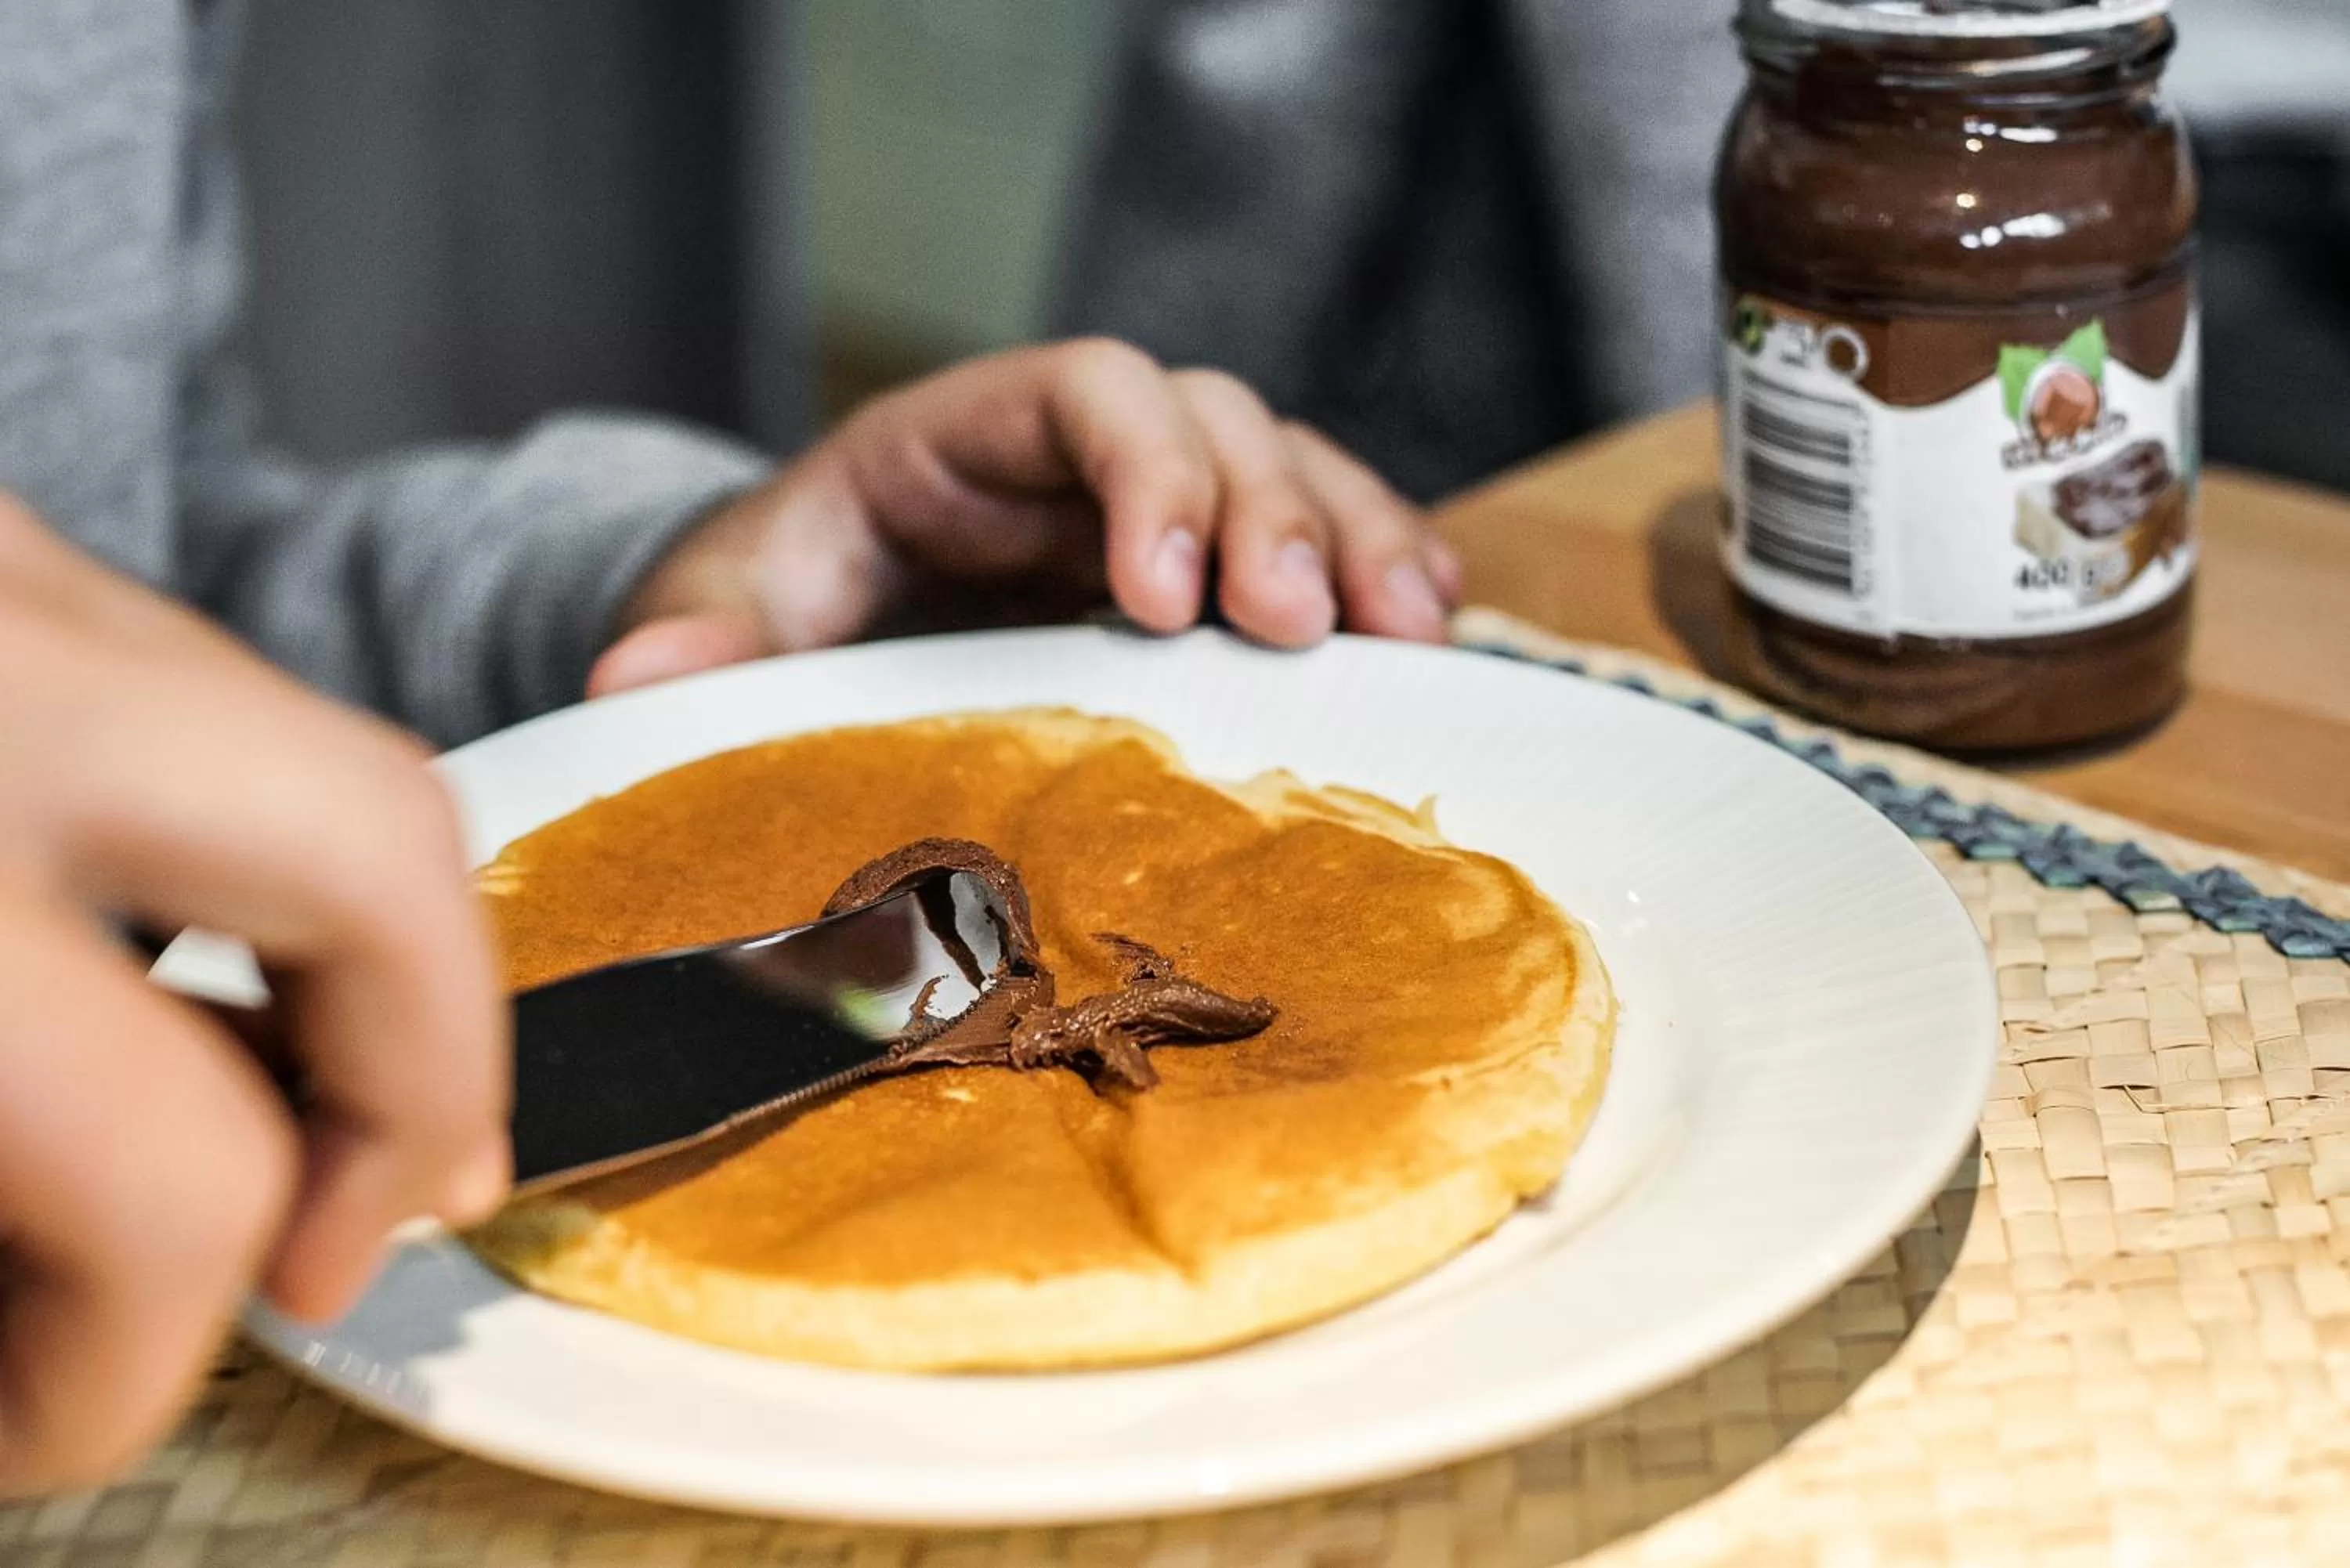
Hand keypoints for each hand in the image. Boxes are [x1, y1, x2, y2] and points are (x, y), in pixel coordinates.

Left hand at [0, 496, 508, 1493]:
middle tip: (334, 1232)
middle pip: (388, 867)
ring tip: (285, 1108)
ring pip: (330, 761)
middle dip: (412, 1095)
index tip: (61, 1417)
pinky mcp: (4, 539)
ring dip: (357, 966)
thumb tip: (40, 1338)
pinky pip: (209, 704)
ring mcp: (13, 565)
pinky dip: (246, 853)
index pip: (171, 1175)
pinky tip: (168, 953)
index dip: (131, 1371)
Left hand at [590, 339, 1462, 694]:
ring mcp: (1156, 509)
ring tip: (1409, 638)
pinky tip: (1424, 625)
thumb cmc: (782, 612)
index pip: (1083, 392)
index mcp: (962, 438)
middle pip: (1211, 421)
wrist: (826, 639)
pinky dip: (1380, 567)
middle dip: (1272, 515)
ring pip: (1289, 468)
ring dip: (1357, 542)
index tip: (1160, 599)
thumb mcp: (729, 613)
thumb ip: (701, 637)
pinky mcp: (1209, 573)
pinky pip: (1320, 538)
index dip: (1141, 470)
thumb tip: (640, 678)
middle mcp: (1077, 455)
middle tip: (1299, 631)